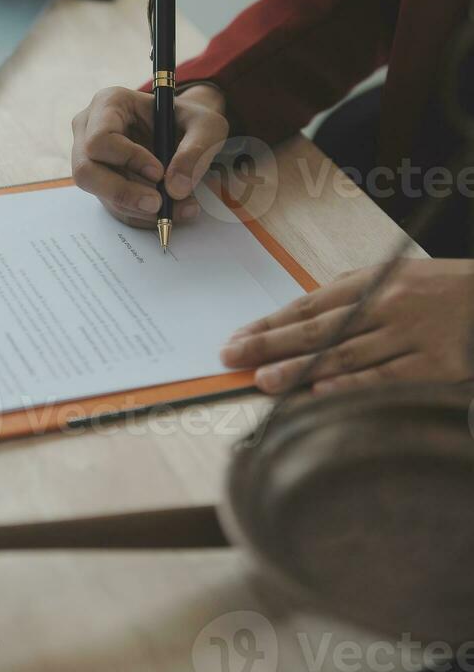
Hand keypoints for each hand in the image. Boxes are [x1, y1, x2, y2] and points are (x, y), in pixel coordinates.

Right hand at [72, 84, 228, 227]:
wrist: (187, 132)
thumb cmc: (191, 121)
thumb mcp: (207, 127)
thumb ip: (196, 152)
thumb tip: (175, 189)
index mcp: (109, 104)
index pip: (100, 139)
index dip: (128, 159)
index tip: (159, 172)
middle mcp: (90, 130)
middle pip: (86, 172)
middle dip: (123, 193)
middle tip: (158, 204)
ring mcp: (92, 159)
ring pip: (101, 195)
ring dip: (138, 209)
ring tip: (177, 209)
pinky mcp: (103, 184)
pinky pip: (115, 207)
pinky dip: (142, 215)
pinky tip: (170, 211)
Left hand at [221, 259, 473, 394]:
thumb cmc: (438, 288)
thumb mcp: (393, 278)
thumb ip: (350, 295)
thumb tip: (299, 318)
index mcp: (371, 282)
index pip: (308, 305)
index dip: (270, 323)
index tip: (237, 337)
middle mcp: (385, 305)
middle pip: (318, 328)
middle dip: (270, 344)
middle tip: (233, 356)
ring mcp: (409, 335)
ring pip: (345, 354)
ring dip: (300, 369)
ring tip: (264, 380)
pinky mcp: (435, 364)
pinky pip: (386, 377)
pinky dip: (352, 386)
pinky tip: (320, 393)